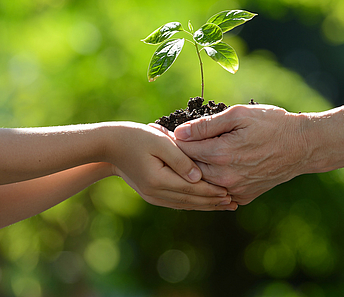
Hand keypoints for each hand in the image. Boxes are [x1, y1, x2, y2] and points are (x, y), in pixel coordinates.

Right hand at [106, 123, 236, 210]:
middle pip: (191, 201)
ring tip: (224, 205)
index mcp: (159, 180)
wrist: (109, 145)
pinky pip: (176, 201)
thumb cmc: (134, 137)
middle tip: (234, 203)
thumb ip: (180, 159)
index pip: (192, 190)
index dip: (212, 192)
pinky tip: (203, 201)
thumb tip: (198, 177)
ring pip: (185, 204)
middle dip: (213, 202)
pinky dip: (192, 202)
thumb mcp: (159, 142)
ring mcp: (153, 196)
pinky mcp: (151, 194)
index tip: (230, 193)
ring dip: (205, 205)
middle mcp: (156, 193)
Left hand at [173, 104, 308, 204]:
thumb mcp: (239, 115)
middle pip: (189, 168)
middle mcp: (225, 177)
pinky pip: (218, 191)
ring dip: (193, 169)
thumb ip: (207, 125)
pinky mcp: (243, 197)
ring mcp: (235, 190)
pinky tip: (210, 167)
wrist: (302, 146)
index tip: (162, 131)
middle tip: (169, 142)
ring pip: (202, 182)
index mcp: (221, 154)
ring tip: (188, 153)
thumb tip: (179, 132)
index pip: (183, 149)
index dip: (172, 138)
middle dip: (179, 155)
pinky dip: (211, 180)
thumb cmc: (272, 124)